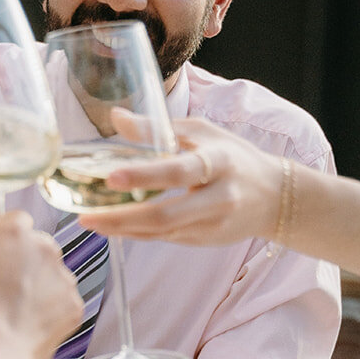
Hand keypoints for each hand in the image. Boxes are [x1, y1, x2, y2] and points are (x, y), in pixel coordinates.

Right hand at [0, 212, 83, 358]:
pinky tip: (30, 324)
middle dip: (27, 261)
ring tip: (17, 311)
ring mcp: (64, 277)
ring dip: (40, 286)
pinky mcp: (74, 304)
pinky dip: (51, 310)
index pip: (17, 220)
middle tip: (6, 286)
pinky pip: (63, 301)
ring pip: (53, 274)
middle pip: (39, 246)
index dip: (7, 237)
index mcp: (14, 232)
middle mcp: (45, 247)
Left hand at [73, 112, 282, 247]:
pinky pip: (163, 239)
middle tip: (85, 214)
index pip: (179, 171)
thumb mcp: (201, 133)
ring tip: (88, 220)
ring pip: (160, 232)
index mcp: (219, 162)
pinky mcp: (204, 241)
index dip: (145, 175)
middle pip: (166, 214)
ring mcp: (212, 224)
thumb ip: (158, 128)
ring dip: (121, 228)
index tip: (111, 176)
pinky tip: (110, 227)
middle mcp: (218, 197)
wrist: (274, 196)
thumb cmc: (233, 157)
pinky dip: (135, 233)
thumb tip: (115, 117)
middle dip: (122, 217)